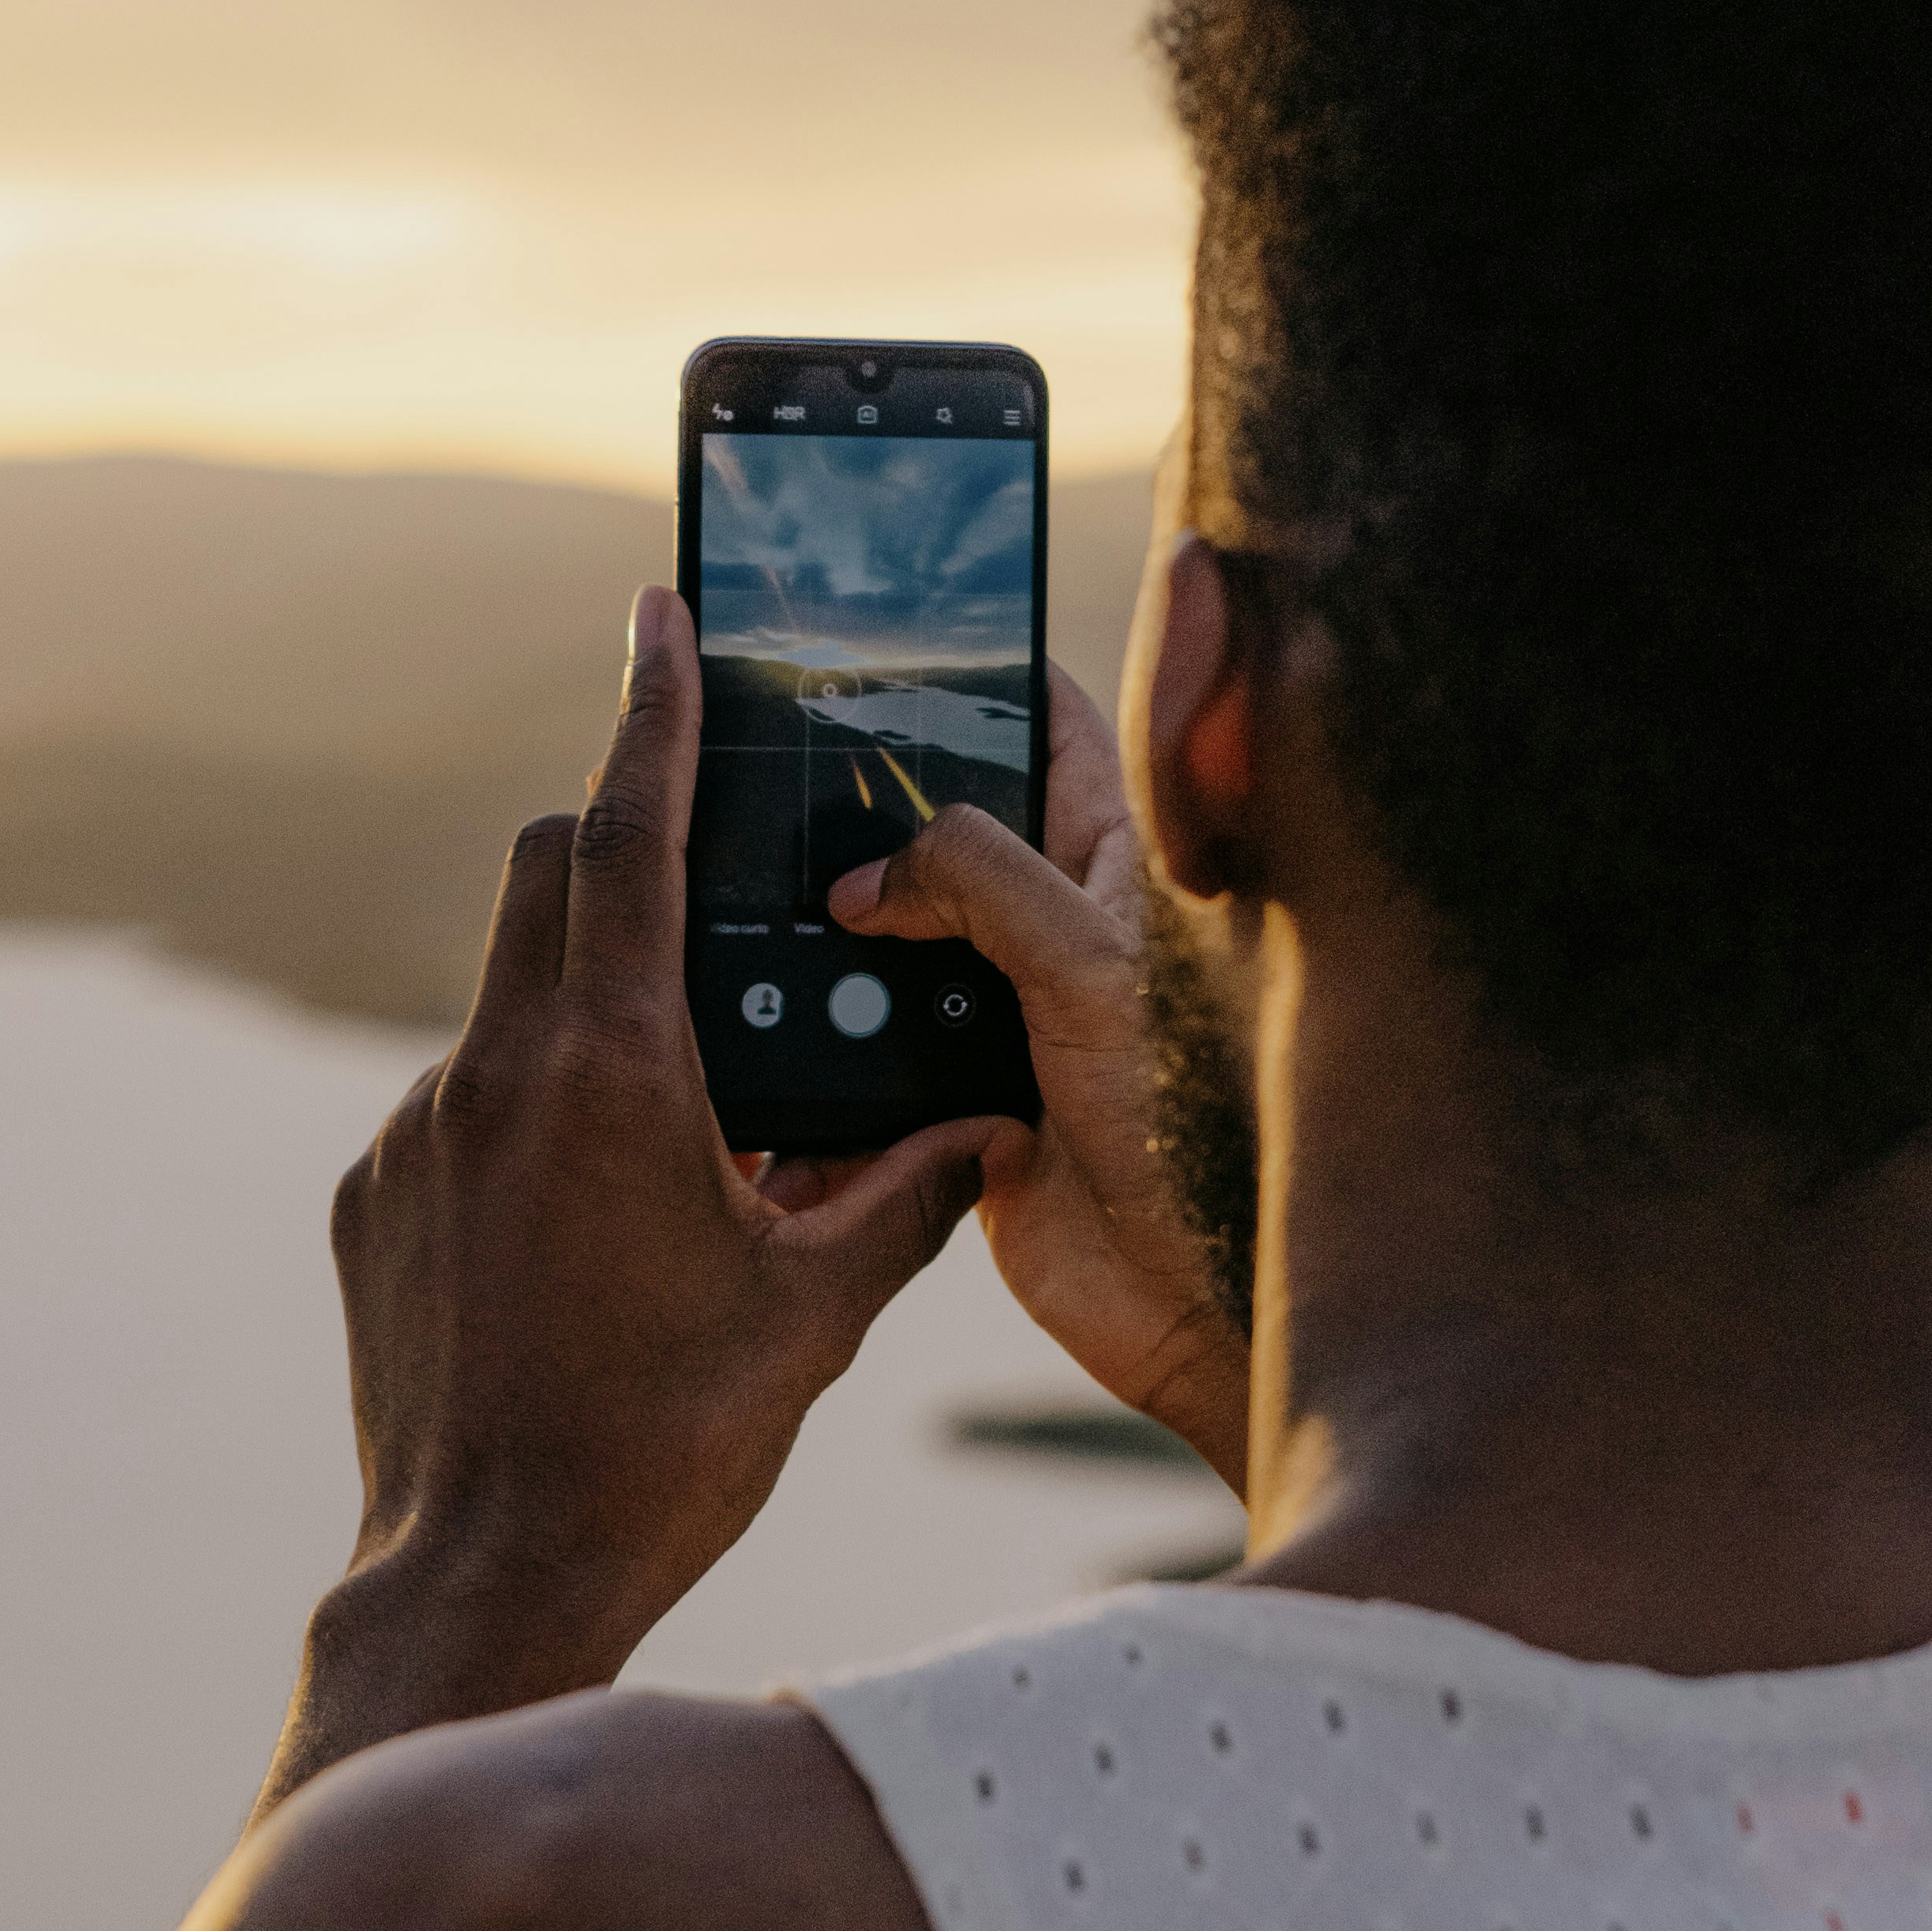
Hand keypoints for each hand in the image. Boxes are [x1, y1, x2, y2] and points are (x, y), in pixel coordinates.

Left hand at [265, 589, 1003, 1797]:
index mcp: (612, 1074)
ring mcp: (413, 1137)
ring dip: (587, 1023)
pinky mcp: (368, 1203)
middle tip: (697, 885)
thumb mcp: (816, 1316)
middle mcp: (491, 1076)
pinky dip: (527, 1128)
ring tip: (669, 1141)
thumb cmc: (667, 1447)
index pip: (627, 836)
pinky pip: (456, 1112)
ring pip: (506, 1007)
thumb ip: (903, 1198)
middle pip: (551, 882)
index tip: (662, 611)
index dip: (654, 713)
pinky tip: (581, 1237)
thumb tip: (983, 1135)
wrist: (489, 1571)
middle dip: (622, 850)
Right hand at [829, 665, 1250, 1494]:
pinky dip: (822, 1052)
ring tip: (746, 897)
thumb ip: (978, 882)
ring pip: (893, 946)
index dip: (990, 676)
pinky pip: (868, 1054)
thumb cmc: (1183, 1121)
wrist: (1185, 1298)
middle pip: (947, 834)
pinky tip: (765, 1031)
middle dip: (870, 812)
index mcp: (1115, 868)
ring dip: (832, 943)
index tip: (904, 632)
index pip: (1055, 731)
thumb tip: (864, 875)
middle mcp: (1055, 930)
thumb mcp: (1086, 964)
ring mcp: (1002, 1014)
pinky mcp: (952, 1100)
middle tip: (773, 768)